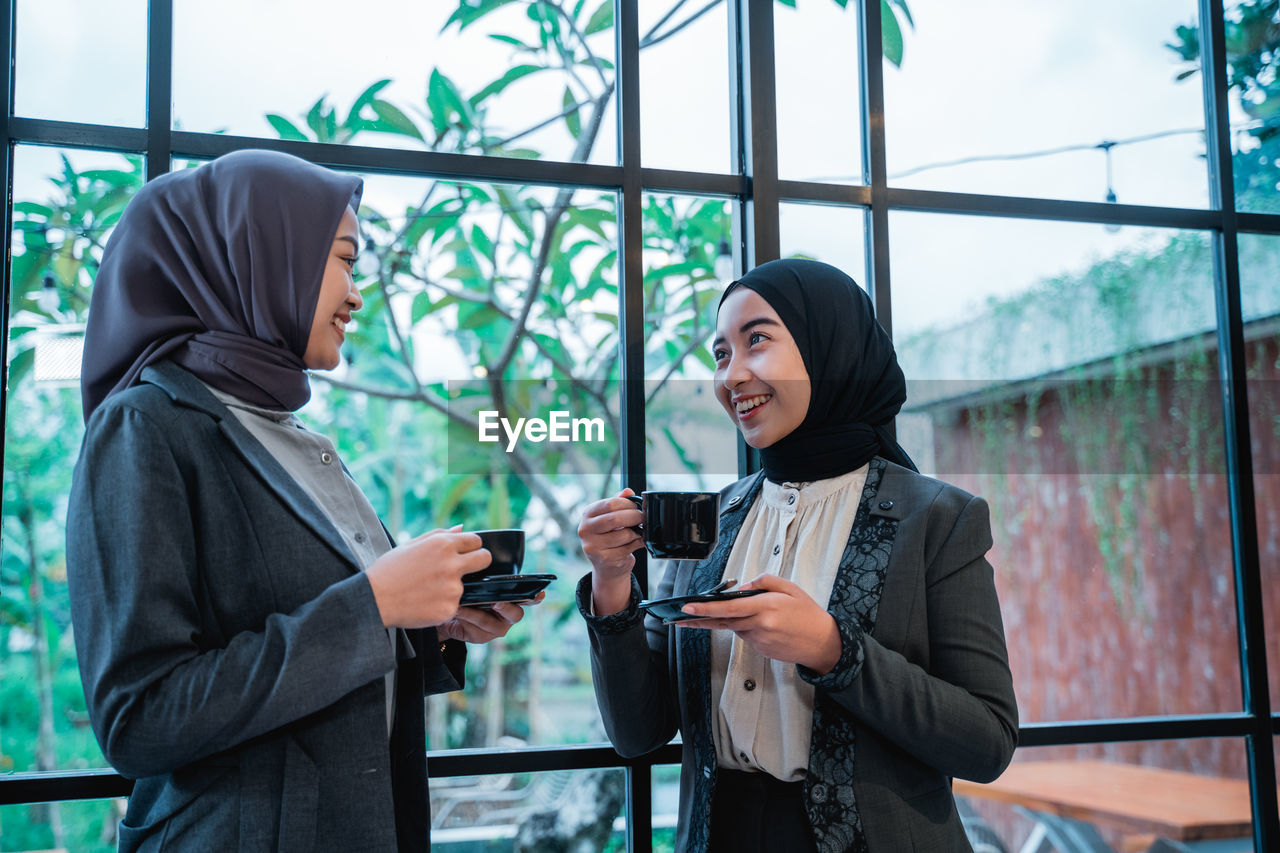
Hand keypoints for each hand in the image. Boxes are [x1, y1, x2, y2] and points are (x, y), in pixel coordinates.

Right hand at [365, 527, 490, 628]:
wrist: (374, 600)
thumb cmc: (389, 570)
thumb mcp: (410, 545)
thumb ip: (439, 535)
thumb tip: (462, 528)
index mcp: (443, 545)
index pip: (476, 541)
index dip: (470, 547)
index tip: (465, 553)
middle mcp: (452, 565)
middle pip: (484, 559)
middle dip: (479, 561)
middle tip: (465, 569)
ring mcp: (452, 588)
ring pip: (464, 586)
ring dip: (451, 588)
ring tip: (425, 590)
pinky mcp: (449, 609)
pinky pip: (453, 605)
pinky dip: (442, 605)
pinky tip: (424, 603)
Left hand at [437, 593, 543, 642]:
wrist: (448, 611)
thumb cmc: (468, 595)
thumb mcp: (478, 587)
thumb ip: (488, 584)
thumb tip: (484, 571)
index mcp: (512, 601)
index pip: (529, 600)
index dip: (535, 598)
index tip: (540, 594)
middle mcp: (508, 618)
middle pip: (515, 614)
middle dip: (506, 608)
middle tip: (496, 602)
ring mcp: (495, 630)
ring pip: (488, 622)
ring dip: (473, 613)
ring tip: (460, 605)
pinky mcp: (480, 637)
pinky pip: (473, 629)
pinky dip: (464, 619)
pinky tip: (455, 612)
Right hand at [577, 489, 643, 615]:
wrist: (607, 565)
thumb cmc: (609, 537)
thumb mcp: (610, 517)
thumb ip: (618, 503)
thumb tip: (628, 491)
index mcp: (587, 515)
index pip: (610, 504)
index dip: (628, 504)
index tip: (636, 506)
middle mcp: (585, 530)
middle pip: (615, 519)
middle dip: (634, 517)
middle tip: (642, 517)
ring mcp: (593, 546)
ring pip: (624, 535)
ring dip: (636, 533)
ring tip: (637, 532)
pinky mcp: (604, 559)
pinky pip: (627, 548)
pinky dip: (636, 544)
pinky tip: (636, 543)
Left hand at [678, 574, 841, 673]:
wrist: (824, 643)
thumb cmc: (809, 614)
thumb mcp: (790, 588)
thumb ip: (764, 582)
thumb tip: (743, 587)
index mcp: (766, 606)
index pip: (728, 607)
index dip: (705, 608)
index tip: (688, 607)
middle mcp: (760, 625)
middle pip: (723, 620)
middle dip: (700, 619)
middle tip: (680, 617)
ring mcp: (759, 640)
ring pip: (736, 627)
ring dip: (733, 619)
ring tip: (756, 614)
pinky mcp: (761, 650)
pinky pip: (746, 635)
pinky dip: (748, 627)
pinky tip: (765, 625)